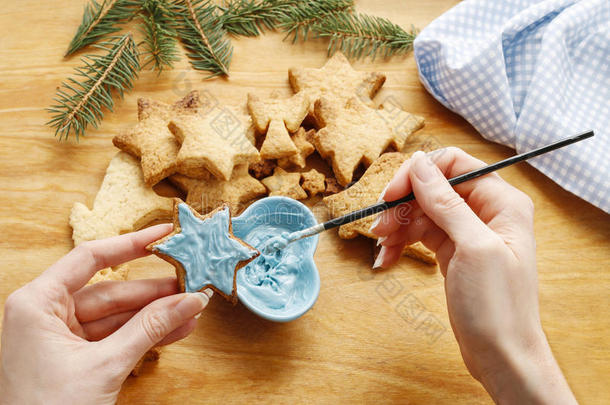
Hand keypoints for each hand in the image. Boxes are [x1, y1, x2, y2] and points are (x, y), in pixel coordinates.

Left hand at [0, 224, 211, 404]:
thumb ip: (150, 328)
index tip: (163, 234)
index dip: (131, 244)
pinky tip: (176, 331)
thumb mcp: (105, 365)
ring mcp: (61, 337)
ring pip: (117, 316)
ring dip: (155, 316)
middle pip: (110, 290)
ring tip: (191, 310)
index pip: (90, 258)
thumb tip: (190, 300)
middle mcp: (46, 314)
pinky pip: (116, 338)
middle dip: (154, 293)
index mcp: (36, 303)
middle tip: (190, 284)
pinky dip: (144, 336)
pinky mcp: (75, 358)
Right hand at [370, 149, 576, 403]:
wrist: (501, 355)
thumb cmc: (498, 305)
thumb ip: (445, 201)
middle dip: (402, 206)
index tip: (391, 194)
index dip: (418, 174)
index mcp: (501, 201)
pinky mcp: (452, 252)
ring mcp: (466, 232)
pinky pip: (420, 235)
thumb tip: (419, 162)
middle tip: (378, 228)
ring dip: (397, 227)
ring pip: (421, 212)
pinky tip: (387, 259)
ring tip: (381, 249)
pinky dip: (401, 244)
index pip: (453, 165)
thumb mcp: (472, 247)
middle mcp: (485, 211)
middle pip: (432, 189)